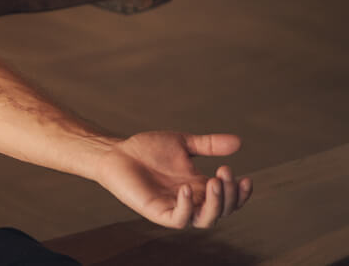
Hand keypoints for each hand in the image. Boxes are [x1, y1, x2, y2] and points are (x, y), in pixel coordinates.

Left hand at [95, 131, 251, 228]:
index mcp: (199, 186)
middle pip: (222, 210)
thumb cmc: (147, 149)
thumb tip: (239, 141)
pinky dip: (187, 208)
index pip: (228, 198)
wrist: (117, 152)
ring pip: (205, 220)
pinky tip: (187, 189)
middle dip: (230, 195)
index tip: (245, 177)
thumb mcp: (182, 144)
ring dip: (215, 204)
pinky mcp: (158, 212)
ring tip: (213, 182)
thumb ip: (208, 145)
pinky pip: (179, 220)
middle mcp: (191, 200)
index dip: (241, 194)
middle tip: (224, 172)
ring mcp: (175, 207)